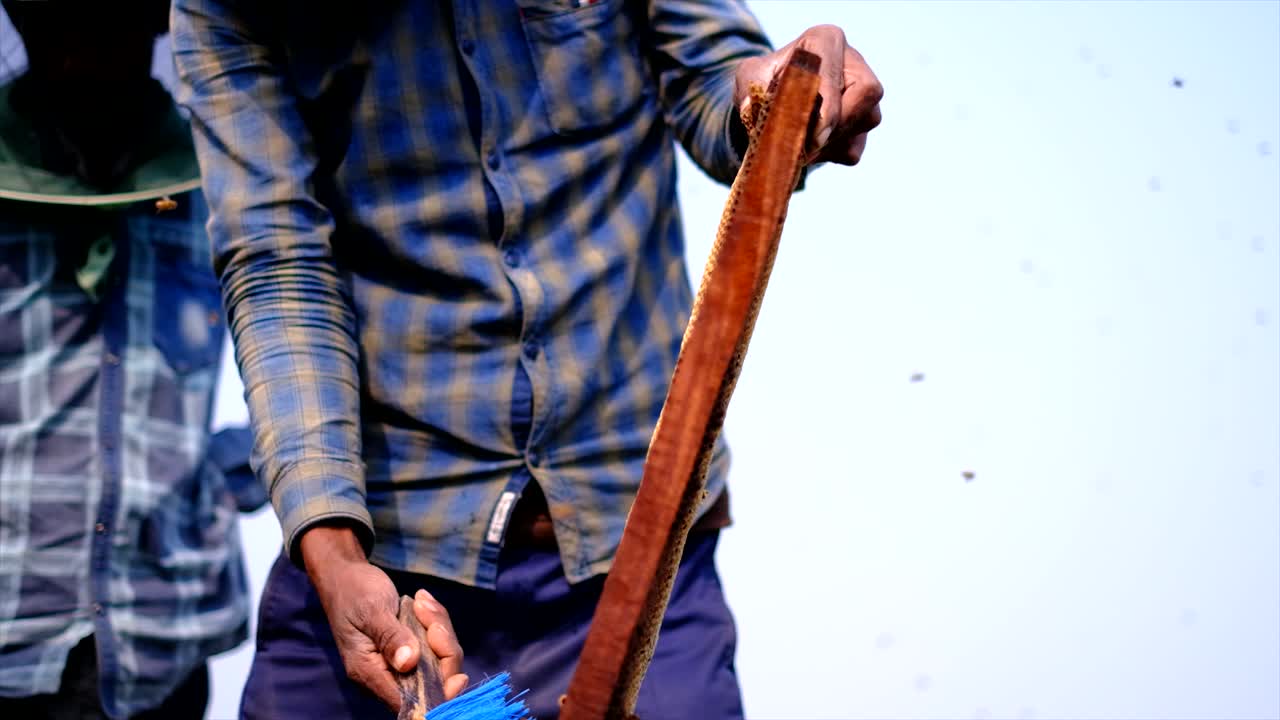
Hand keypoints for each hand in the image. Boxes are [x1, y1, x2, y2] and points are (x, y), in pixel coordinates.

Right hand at [300, 525, 468, 709]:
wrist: (344, 575)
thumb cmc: (354, 590)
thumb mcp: (372, 610)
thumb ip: (391, 638)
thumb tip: (409, 664)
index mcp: (369, 673)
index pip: (410, 701)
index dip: (438, 694)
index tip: (457, 676)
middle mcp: (385, 675)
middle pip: (432, 681)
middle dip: (443, 649)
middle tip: (427, 611)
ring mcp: (399, 662)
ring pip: (439, 661)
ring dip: (440, 630)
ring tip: (422, 601)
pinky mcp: (408, 649)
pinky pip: (435, 646)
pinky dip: (436, 625)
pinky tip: (424, 603)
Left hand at [734, 24, 882, 165]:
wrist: (772, 101)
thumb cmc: (765, 82)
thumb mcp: (750, 77)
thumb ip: (750, 87)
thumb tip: (750, 108)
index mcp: (826, 41)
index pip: (837, 71)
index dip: (830, 104)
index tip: (815, 133)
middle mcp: (853, 63)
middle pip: (866, 95)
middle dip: (837, 126)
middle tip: (807, 148)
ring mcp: (864, 95)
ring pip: (865, 122)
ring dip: (830, 143)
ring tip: (799, 147)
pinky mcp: (862, 125)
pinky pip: (854, 149)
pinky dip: (829, 156)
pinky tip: (807, 150)